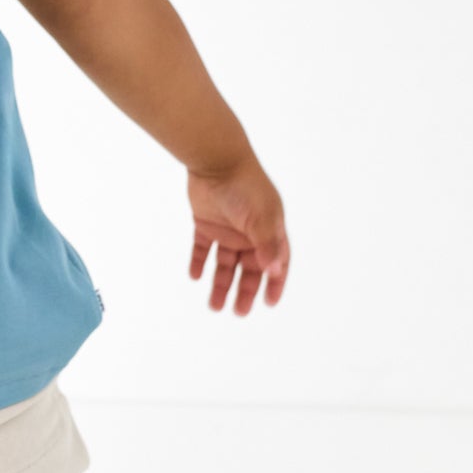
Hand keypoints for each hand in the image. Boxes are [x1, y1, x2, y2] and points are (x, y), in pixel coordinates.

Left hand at [186, 153, 289, 314]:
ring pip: (225, 264)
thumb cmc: (244, 186)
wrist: (215, 160)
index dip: (275, 283)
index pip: (277, 262)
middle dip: (245, 291)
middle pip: (249, 269)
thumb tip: (275, 271)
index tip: (269, 304)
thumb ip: (267, 245)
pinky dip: (199, 263)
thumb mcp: (260, 218)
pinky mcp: (205, 223)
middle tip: (238, 312)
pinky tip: (195, 277)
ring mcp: (227, 229)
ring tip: (214, 306)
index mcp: (269, 230)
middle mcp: (250, 232)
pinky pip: (203, 249)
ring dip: (221, 284)